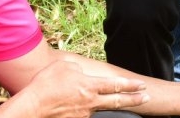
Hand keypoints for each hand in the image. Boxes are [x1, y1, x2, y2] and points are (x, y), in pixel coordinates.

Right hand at [13, 59, 148, 117]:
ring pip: (101, 108)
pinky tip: (82, 104)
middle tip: (146, 98)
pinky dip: (87, 108)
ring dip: (108, 104)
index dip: (131, 85)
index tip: (142, 85)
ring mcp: (84, 114)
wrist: (33, 107)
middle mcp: (91, 102)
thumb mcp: (64, 66)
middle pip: (118, 101)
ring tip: (117, 100)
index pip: (117, 85)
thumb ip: (79, 68)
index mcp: (90, 86)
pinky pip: (86, 113)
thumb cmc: (46, 84)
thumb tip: (81, 73)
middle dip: (134, 100)